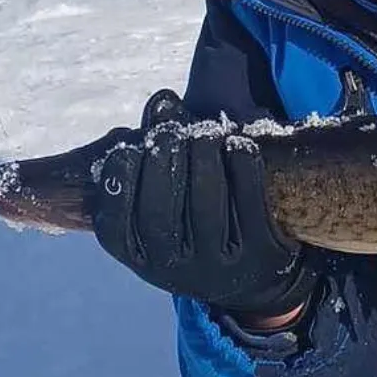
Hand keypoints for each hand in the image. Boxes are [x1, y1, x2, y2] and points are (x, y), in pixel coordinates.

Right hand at [93, 90, 318, 319]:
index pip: (115, 223)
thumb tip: (163, 101)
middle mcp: (174, 269)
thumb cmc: (196, 220)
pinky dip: (242, 163)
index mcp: (140, 255)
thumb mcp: (169, 197)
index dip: (118, 181)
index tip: (128, 148)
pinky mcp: (261, 252)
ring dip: (203, 155)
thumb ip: (159, 147)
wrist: (253, 275)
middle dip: (163, 160)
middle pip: (160, 212)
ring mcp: (219, 265)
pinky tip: (236, 142)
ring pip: (206, 202)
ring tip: (205, 133)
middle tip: (170, 134)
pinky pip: (251, 200)